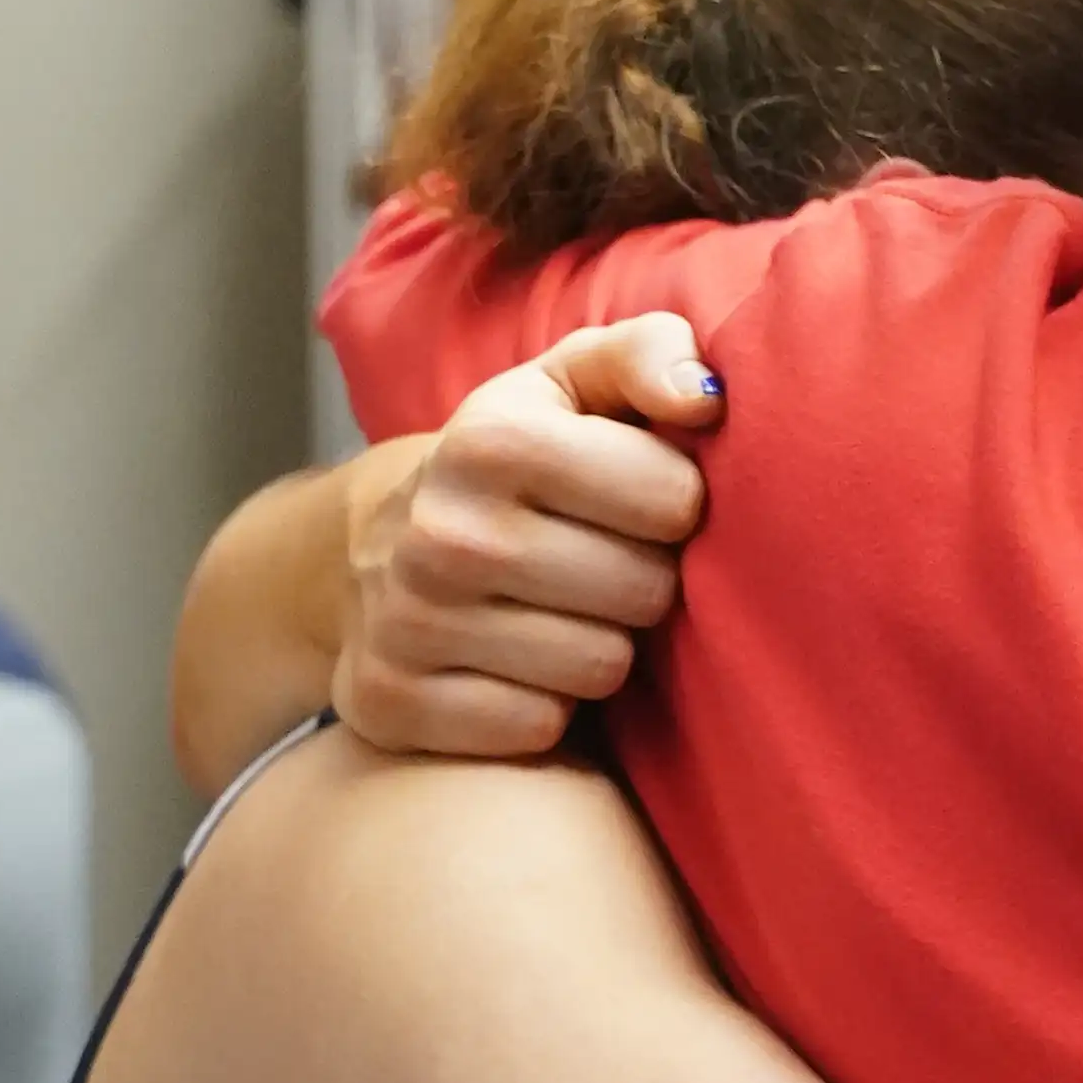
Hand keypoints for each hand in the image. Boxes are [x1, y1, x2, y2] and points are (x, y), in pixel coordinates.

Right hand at [336, 315, 722, 760]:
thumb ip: (650, 353)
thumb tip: (704, 399)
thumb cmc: (518, 456)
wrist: (378, 542)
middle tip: (604, 560)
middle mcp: (441, 532)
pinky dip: (543, 704)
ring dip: (602, 644)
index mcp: (492, 440)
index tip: (642, 500)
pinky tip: (517, 661)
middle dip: (646, 578)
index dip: (677, 503)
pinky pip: (538, 729)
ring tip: (565, 608)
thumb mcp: (575, 381)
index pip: (674, 498)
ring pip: (600, 668)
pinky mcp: (392, 703)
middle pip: (645, 591)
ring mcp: (408, 623)